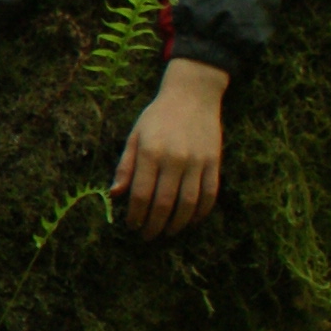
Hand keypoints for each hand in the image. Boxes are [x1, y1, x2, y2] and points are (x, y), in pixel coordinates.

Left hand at [110, 59, 229, 240]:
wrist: (192, 94)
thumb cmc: (158, 116)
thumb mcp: (135, 135)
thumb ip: (125, 166)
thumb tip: (115, 194)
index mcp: (150, 152)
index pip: (141, 195)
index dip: (136, 215)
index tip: (132, 226)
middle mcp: (174, 159)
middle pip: (164, 204)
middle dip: (154, 225)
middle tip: (148, 236)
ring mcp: (197, 162)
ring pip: (188, 204)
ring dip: (177, 224)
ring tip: (168, 232)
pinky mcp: (214, 162)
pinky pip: (210, 194)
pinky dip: (201, 212)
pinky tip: (192, 220)